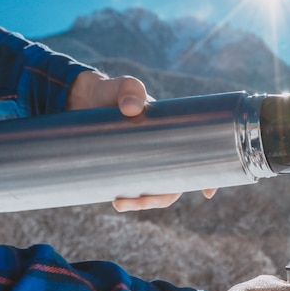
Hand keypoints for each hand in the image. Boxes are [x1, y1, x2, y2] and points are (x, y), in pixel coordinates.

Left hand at [67, 70, 215, 210]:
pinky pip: (130, 191)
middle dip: (160, 199)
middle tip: (140, 201)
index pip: (195, 159)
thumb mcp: (122, 86)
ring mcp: (140, 164)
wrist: (81, 99)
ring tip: (118, 204)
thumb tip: (132, 109)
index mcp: (171, 136)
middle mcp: (159, 153)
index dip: (207, 177)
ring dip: (140, 204)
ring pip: (150, 191)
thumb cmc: (111, 91)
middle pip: (171, 185)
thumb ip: (128, 90)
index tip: (208, 192)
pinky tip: (114, 201)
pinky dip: (127, 201)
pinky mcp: (121, 170)